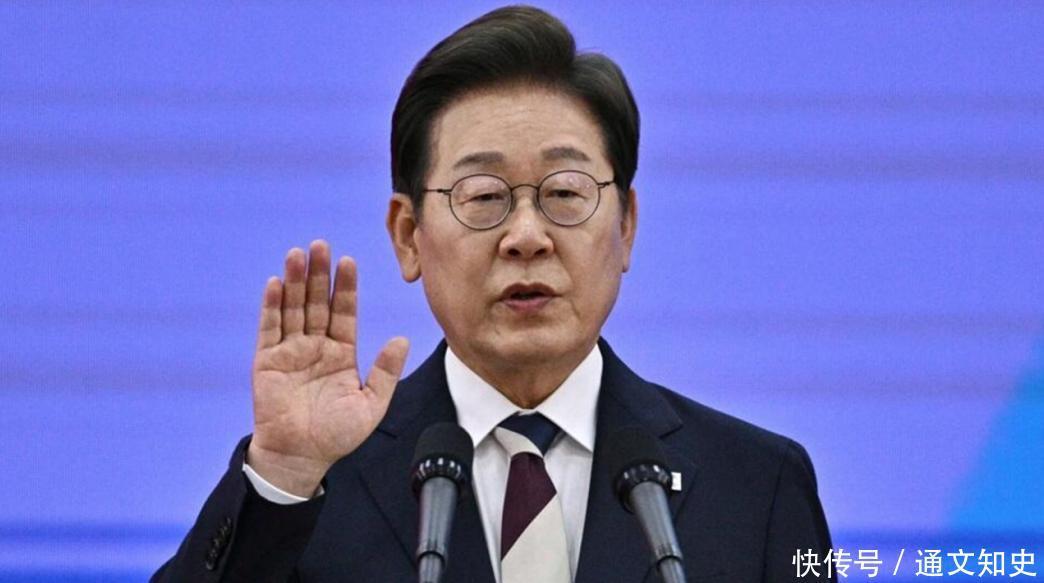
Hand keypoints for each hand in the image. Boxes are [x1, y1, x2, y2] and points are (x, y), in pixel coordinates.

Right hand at [247, 240, 408, 496]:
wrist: (301, 458)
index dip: (346, 287)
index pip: (344, 312)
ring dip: (295, 281)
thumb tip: (402, 339)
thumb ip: (385, 371)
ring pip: (293, 308)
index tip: (349, 261)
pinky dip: (271, 306)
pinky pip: (269, 329)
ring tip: (297, 254)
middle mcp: (316, 346)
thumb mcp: (371, 404)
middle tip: (320, 244)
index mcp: (341, 353)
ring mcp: (290, 351)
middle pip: (317, 302)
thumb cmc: (337, 435)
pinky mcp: (266, 361)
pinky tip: (275, 283)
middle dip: (319, 274)